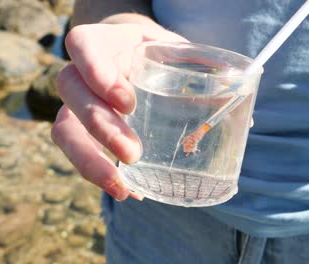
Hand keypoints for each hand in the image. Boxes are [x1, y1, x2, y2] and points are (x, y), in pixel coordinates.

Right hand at [52, 24, 186, 200]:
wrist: (132, 53)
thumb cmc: (156, 53)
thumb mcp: (177, 50)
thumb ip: (203, 72)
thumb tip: (245, 121)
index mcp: (104, 42)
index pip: (82, 45)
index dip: (97, 72)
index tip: (128, 102)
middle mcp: (82, 70)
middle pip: (69, 90)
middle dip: (99, 126)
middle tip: (133, 153)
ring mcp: (77, 101)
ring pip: (63, 129)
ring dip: (89, 161)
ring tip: (123, 188)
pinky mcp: (81, 129)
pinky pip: (79, 152)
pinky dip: (101, 173)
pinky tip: (129, 190)